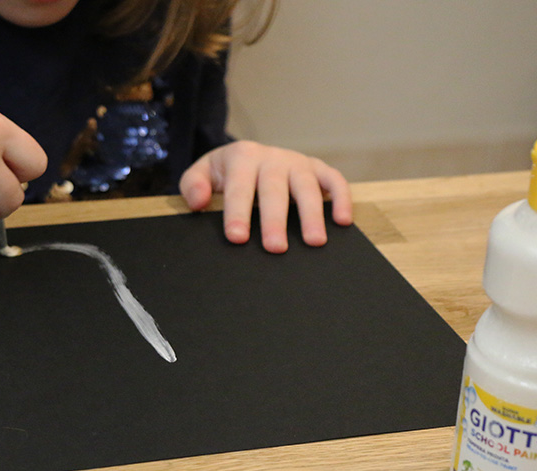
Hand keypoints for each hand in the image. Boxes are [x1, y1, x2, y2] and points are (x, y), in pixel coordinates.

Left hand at [179, 141, 351, 252]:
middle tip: (276, 248)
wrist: (246, 156)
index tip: (237, 238)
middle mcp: (272, 158)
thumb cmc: (224, 174)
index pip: (240, 188)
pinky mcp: (317, 168)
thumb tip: (199, 202)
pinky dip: (341, 197)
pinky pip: (334, 179)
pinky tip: (343, 220)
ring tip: (314, 242)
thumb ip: (193, 185)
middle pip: (274, 190)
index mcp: (241, 157)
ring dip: (312, 214)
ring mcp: (297, 162)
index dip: (238, 213)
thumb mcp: (202, 173)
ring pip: (307, 186)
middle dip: (275, 220)